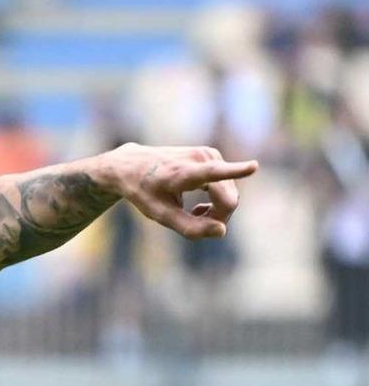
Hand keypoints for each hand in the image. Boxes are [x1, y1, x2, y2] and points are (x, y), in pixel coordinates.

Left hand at [102, 143, 258, 239]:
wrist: (132, 165)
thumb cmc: (144, 192)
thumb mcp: (160, 215)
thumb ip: (189, 227)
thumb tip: (222, 231)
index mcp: (184, 172)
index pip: (213, 173)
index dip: (236, 171)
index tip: (254, 166)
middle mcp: (201, 158)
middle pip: (229, 199)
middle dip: (218, 217)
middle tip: (194, 222)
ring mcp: (209, 154)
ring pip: (230, 194)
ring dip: (216, 210)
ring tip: (193, 212)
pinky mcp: (212, 155)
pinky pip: (226, 185)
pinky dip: (216, 200)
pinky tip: (199, 207)